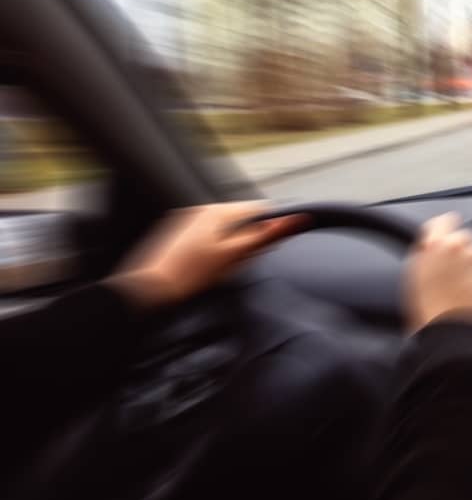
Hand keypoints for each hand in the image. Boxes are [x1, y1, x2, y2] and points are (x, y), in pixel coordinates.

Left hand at [106, 201, 305, 311]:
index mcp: (217, 212)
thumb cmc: (190, 275)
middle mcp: (202, 210)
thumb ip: (264, 236)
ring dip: (232, 246)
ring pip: (225, 229)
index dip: (270, 228)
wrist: (149, 290)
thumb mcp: (233, 256)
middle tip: (239, 263)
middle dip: (248, 239)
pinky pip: (208, 236)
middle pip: (242, 220)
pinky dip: (215, 249)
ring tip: (220, 268)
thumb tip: (294, 220)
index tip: (267, 247)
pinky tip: (207, 268)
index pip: (259, 209)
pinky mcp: (178, 235)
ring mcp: (188, 221)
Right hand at [405, 212, 471, 330]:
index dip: (445, 229)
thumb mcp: (414, 280)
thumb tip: (430, 246)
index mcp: (433, 247)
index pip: (443, 222)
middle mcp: (458, 247)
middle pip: (464, 238)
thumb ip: (424, 257)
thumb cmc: (429, 314)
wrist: (454, 336)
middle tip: (456, 275)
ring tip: (469, 288)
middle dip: (462, 252)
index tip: (448, 234)